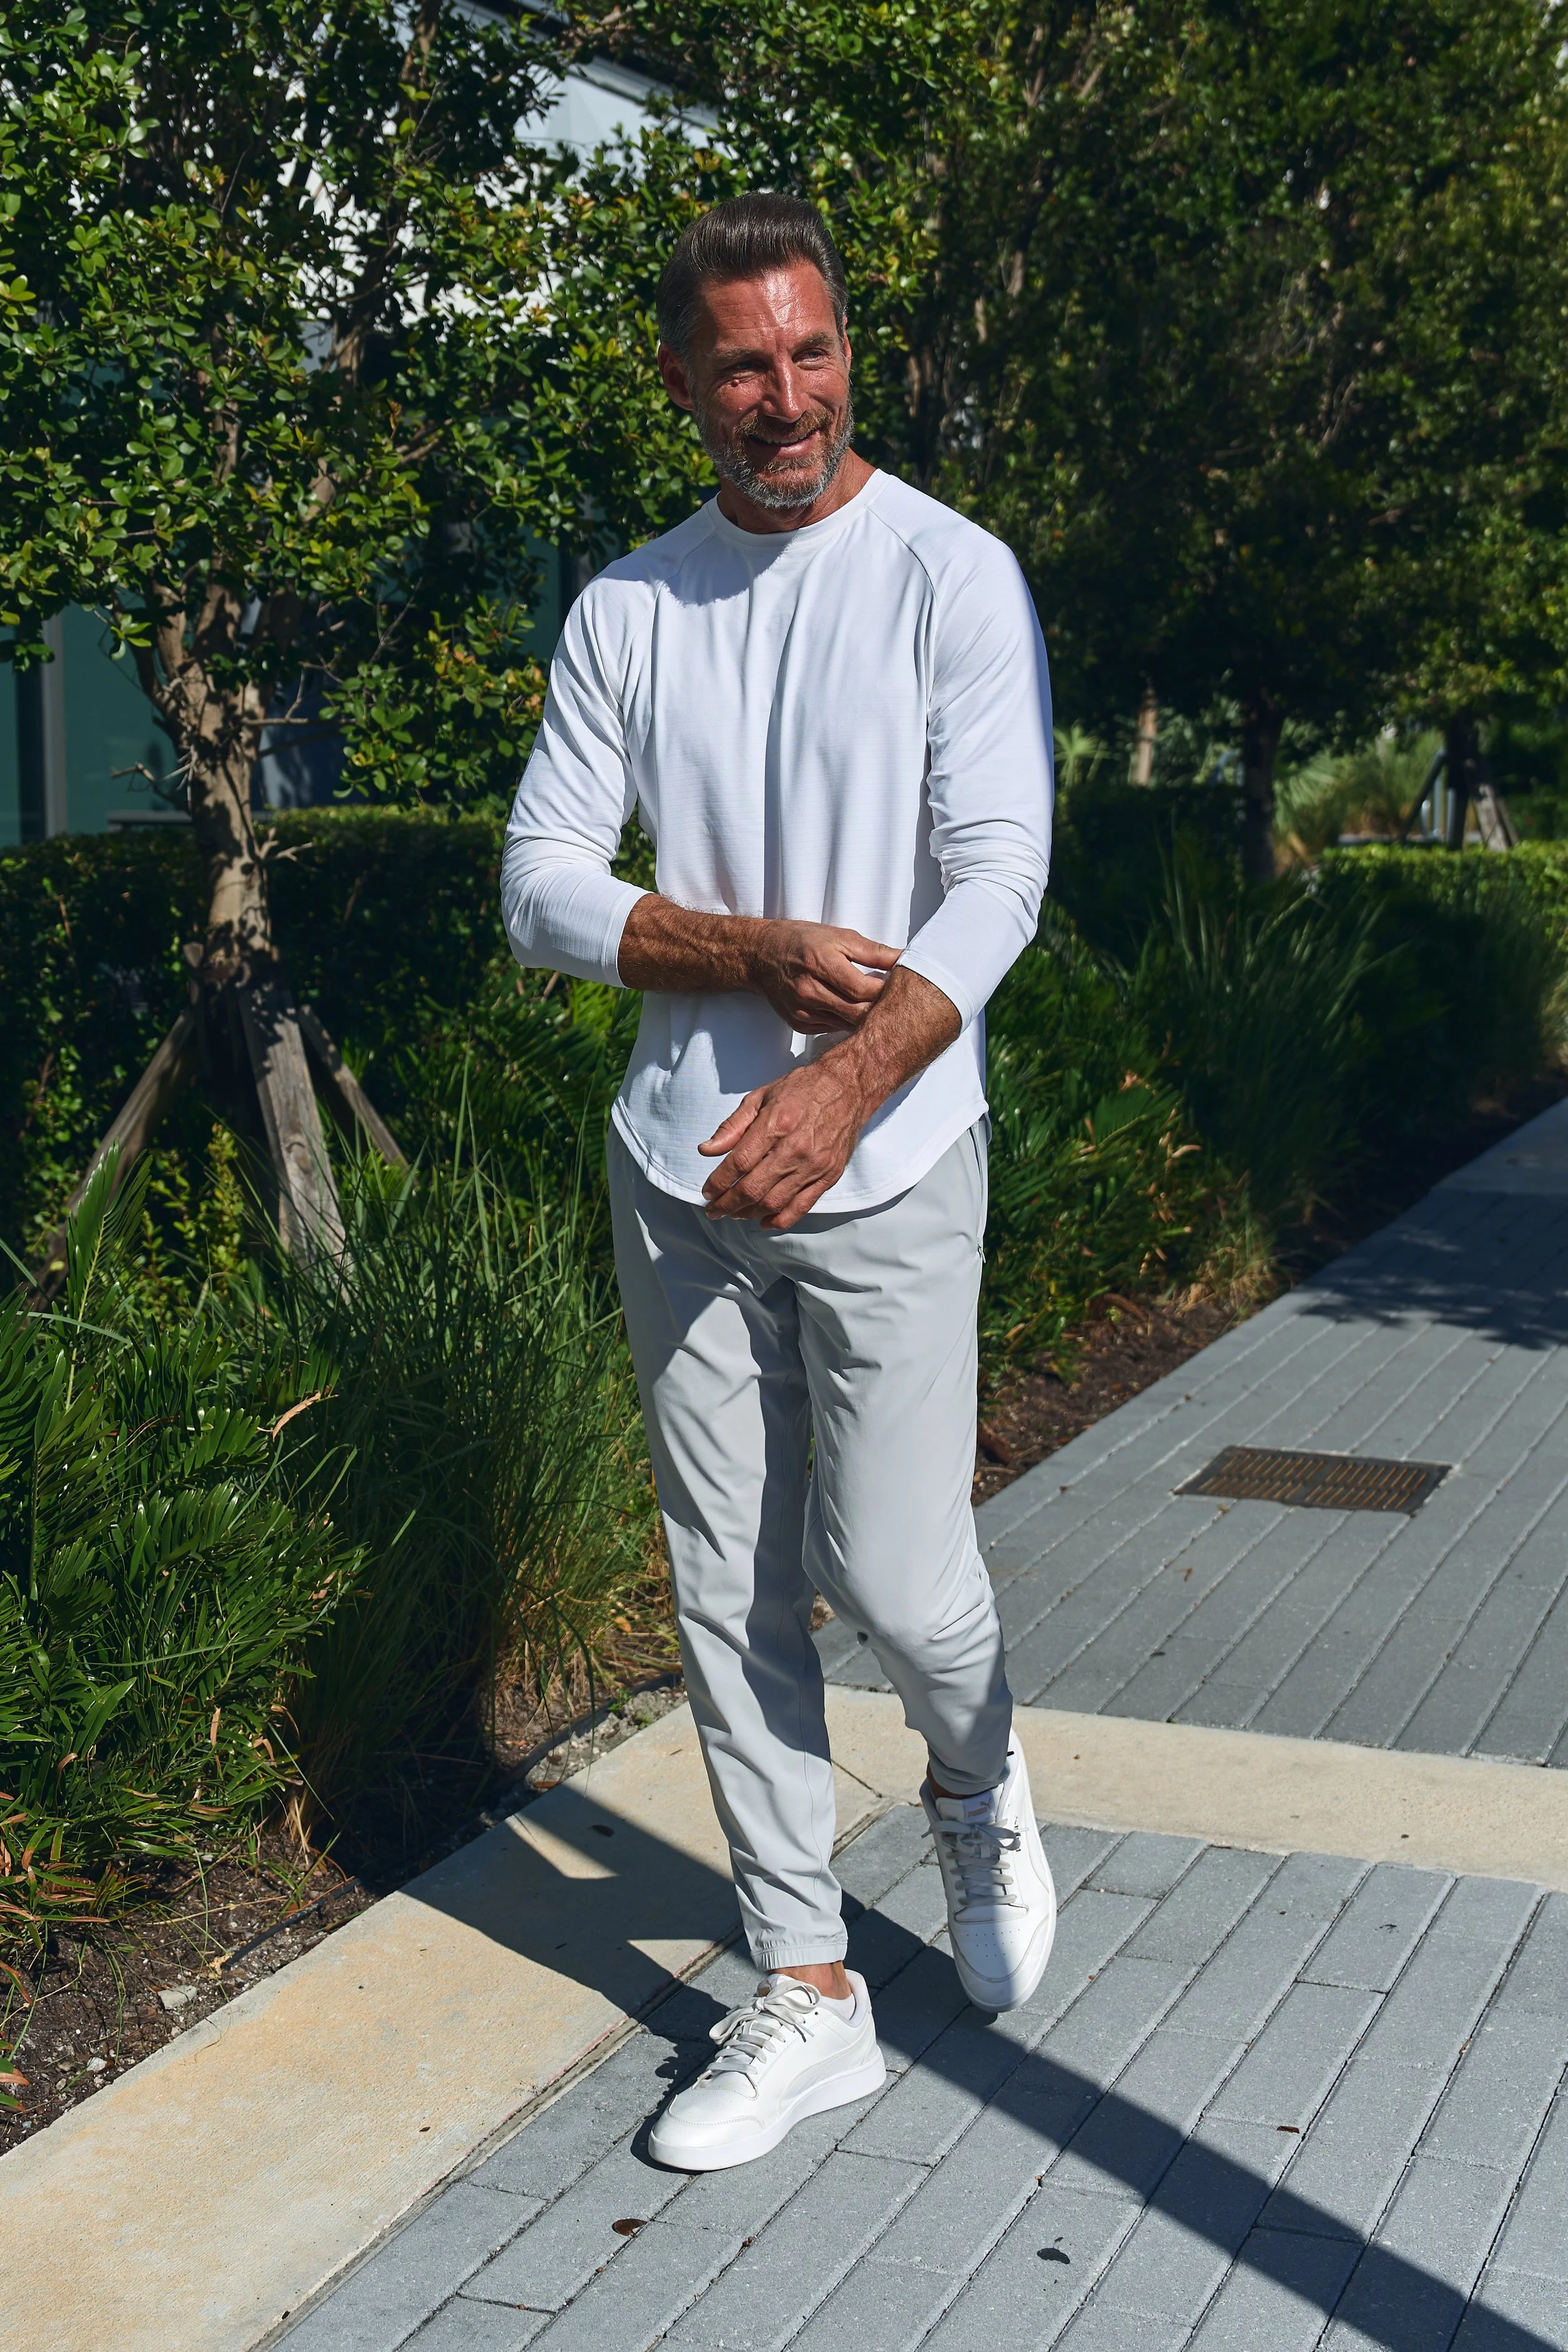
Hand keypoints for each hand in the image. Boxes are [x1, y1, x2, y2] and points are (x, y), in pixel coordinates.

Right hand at [617, 898, 897, 1031]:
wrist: (760, 955)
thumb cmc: (803, 940)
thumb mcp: (839, 936)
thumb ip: (874, 952)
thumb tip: (906, 959)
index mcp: (823, 965)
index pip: (866, 990)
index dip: (890, 994)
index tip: (909, 992)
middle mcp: (811, 992)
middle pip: (859, 1014)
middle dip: (883, 1014)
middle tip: (906, 1010)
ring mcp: (804, 1012)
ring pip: (848, 1026)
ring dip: (869, 1022)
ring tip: (889, 1015)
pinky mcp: (800, 1024)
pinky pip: (834, 1029)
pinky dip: (850, 1024)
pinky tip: (862, 1017)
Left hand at [699, 1052, 872, 1229]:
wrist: (848, 1088)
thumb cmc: (801, 1089)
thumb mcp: (761, 1097)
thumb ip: (733, 1126)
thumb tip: (706, 1150)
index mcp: (776, 1124)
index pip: (739, 1163)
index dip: (719, 1182)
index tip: (707, 1192)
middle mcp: (796, 1148)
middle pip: (753, 1188)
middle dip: (727, 1204)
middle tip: (713, 1210)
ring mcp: (814, 1165)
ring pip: (774, 1202)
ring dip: (748, 1213)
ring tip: (734, 1213)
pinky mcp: (829, 1176)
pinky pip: (801, 1207)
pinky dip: (780, 1220)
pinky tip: (763, 1221)